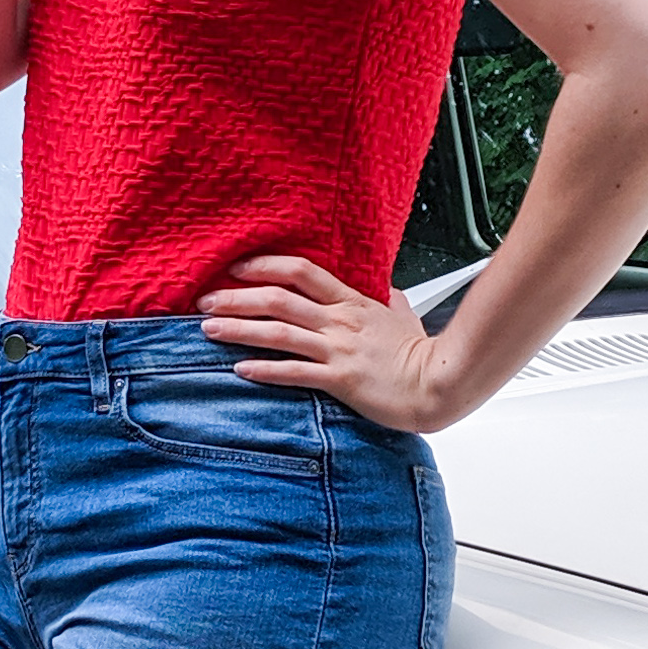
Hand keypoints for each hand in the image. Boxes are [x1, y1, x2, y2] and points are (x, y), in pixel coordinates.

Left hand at [198, 255, 454, 433]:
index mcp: (352, 303)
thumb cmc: (421, 354)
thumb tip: (387, 291)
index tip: (237, 268)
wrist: (441, 383)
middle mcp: (340, 322)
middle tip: (206, 299)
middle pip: (279, 299)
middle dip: (237, 297)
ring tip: (208, 329)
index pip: (301, 272)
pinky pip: (295, 373)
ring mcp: (339, 350)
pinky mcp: (341, 380)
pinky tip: (241, 368)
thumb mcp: (404, 314)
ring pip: (280, 332)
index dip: (265, 265)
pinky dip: (265, 370)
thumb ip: (389, 299)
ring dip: (240, 328)